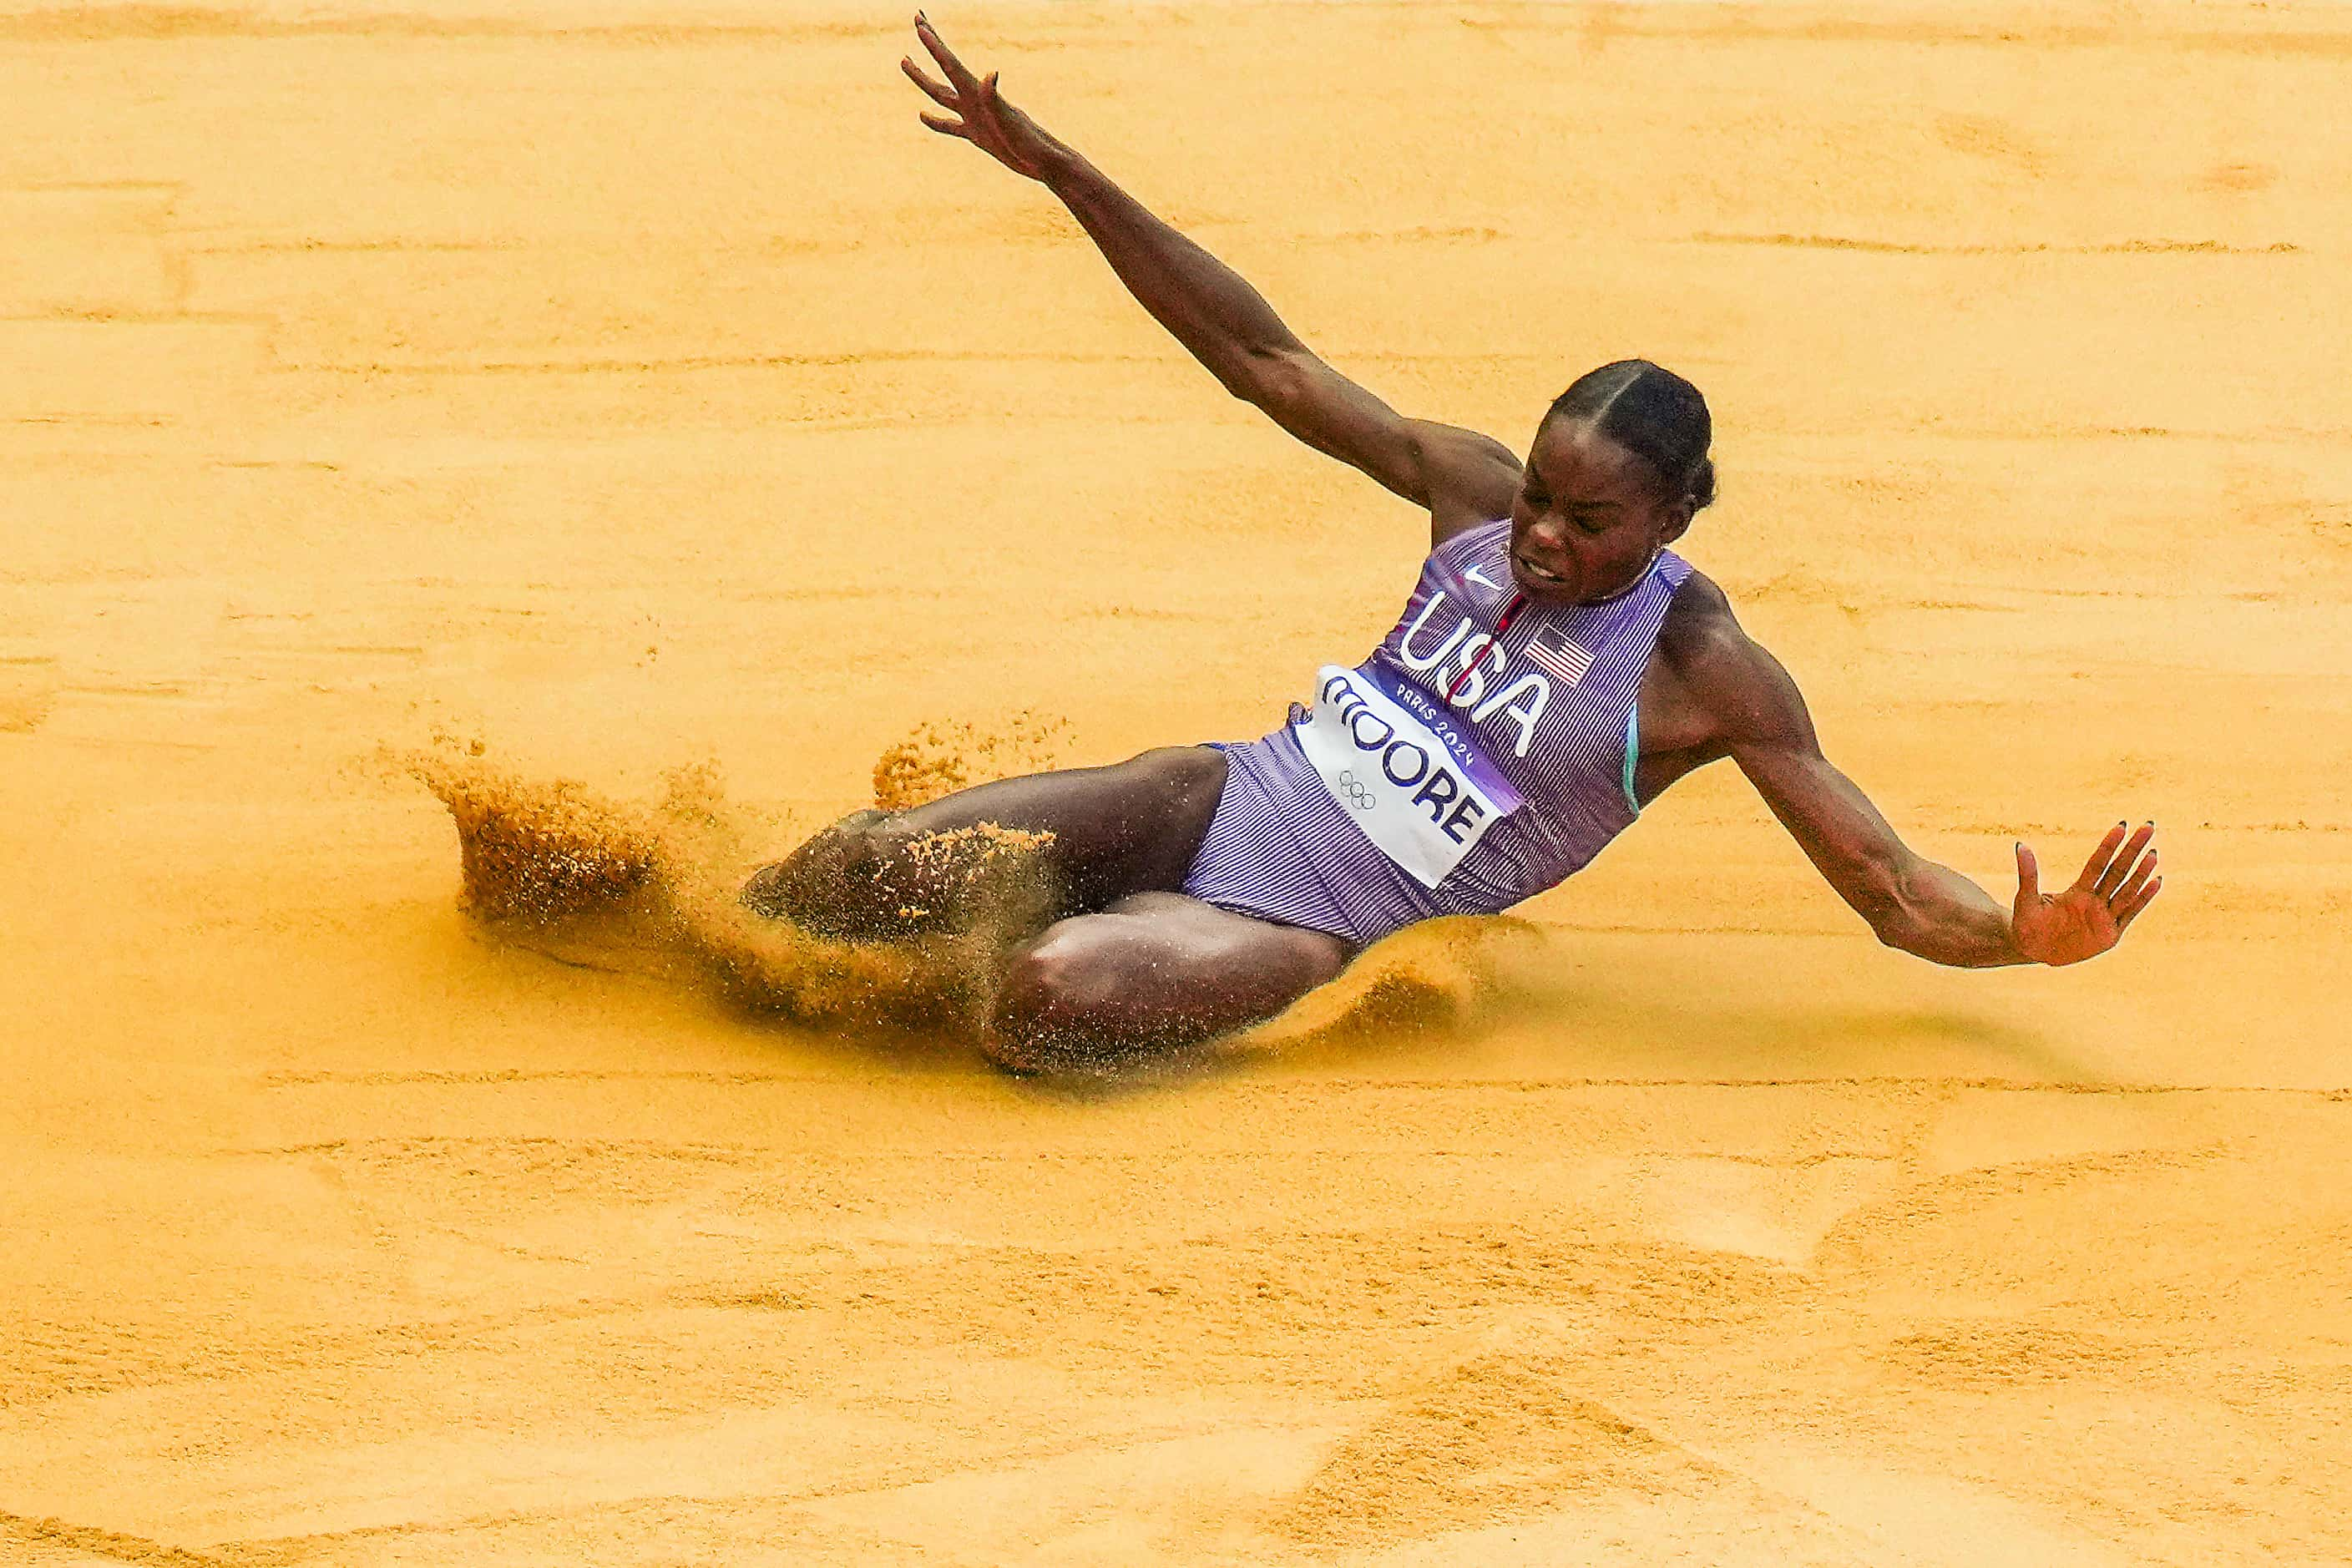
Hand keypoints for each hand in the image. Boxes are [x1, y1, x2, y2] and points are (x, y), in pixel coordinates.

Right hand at [902, 12, 1063, 181]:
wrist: (1043, 161)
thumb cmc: (1029, 141)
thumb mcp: (1009, 120)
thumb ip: (995, 98)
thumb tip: (990, 73)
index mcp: (979, 94)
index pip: (951, 65)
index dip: (934, 45)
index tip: (920, 25)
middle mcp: (975, 101)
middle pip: (944, 69)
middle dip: (931, 45)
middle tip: (918, 22)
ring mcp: (974, 117)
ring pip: (940, 94)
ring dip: (923, 78)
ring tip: (905, 61)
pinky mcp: (977, 135)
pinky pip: (950, 126)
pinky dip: (935, 121)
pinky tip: (922, 115)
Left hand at [2011, 822, 2160, 965]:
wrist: (2032, 949)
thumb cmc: (2028, 922)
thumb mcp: (2025, 899)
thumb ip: (2028, 874)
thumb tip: (2020, 844)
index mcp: (2077, 891)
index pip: (2097, 864)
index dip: (2108, 846)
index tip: (2121, 825)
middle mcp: (2094, 900)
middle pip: (2117, 871)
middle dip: (2133, 850)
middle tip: (2148, 826)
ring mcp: (2104, 916)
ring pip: (2127, 890)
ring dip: (2140, 873)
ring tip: (2153, 853)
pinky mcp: (2110, 934)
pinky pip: (2130, 914)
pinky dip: (2143, 898)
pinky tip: (2156, 881)